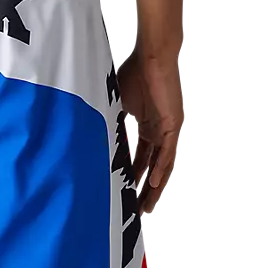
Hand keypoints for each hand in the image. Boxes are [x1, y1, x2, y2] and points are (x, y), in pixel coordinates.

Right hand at [117, 49, 183, 214]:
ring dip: (156, 187)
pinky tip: (155, 185)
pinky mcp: (174, 124)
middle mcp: (161, 131)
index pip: (142, 158)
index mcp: (149, 127)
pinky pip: (168, 152)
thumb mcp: (117, 105)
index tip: (126, 194)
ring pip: (164, 165)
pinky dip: (162, 169)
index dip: (135, 176)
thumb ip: (112, 123)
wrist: (151, 56)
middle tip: (138, 211)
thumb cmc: (134, 73)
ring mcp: (169, 129)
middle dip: (146, 190)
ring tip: (147, 206)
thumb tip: (93, 137)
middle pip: (154, 167)